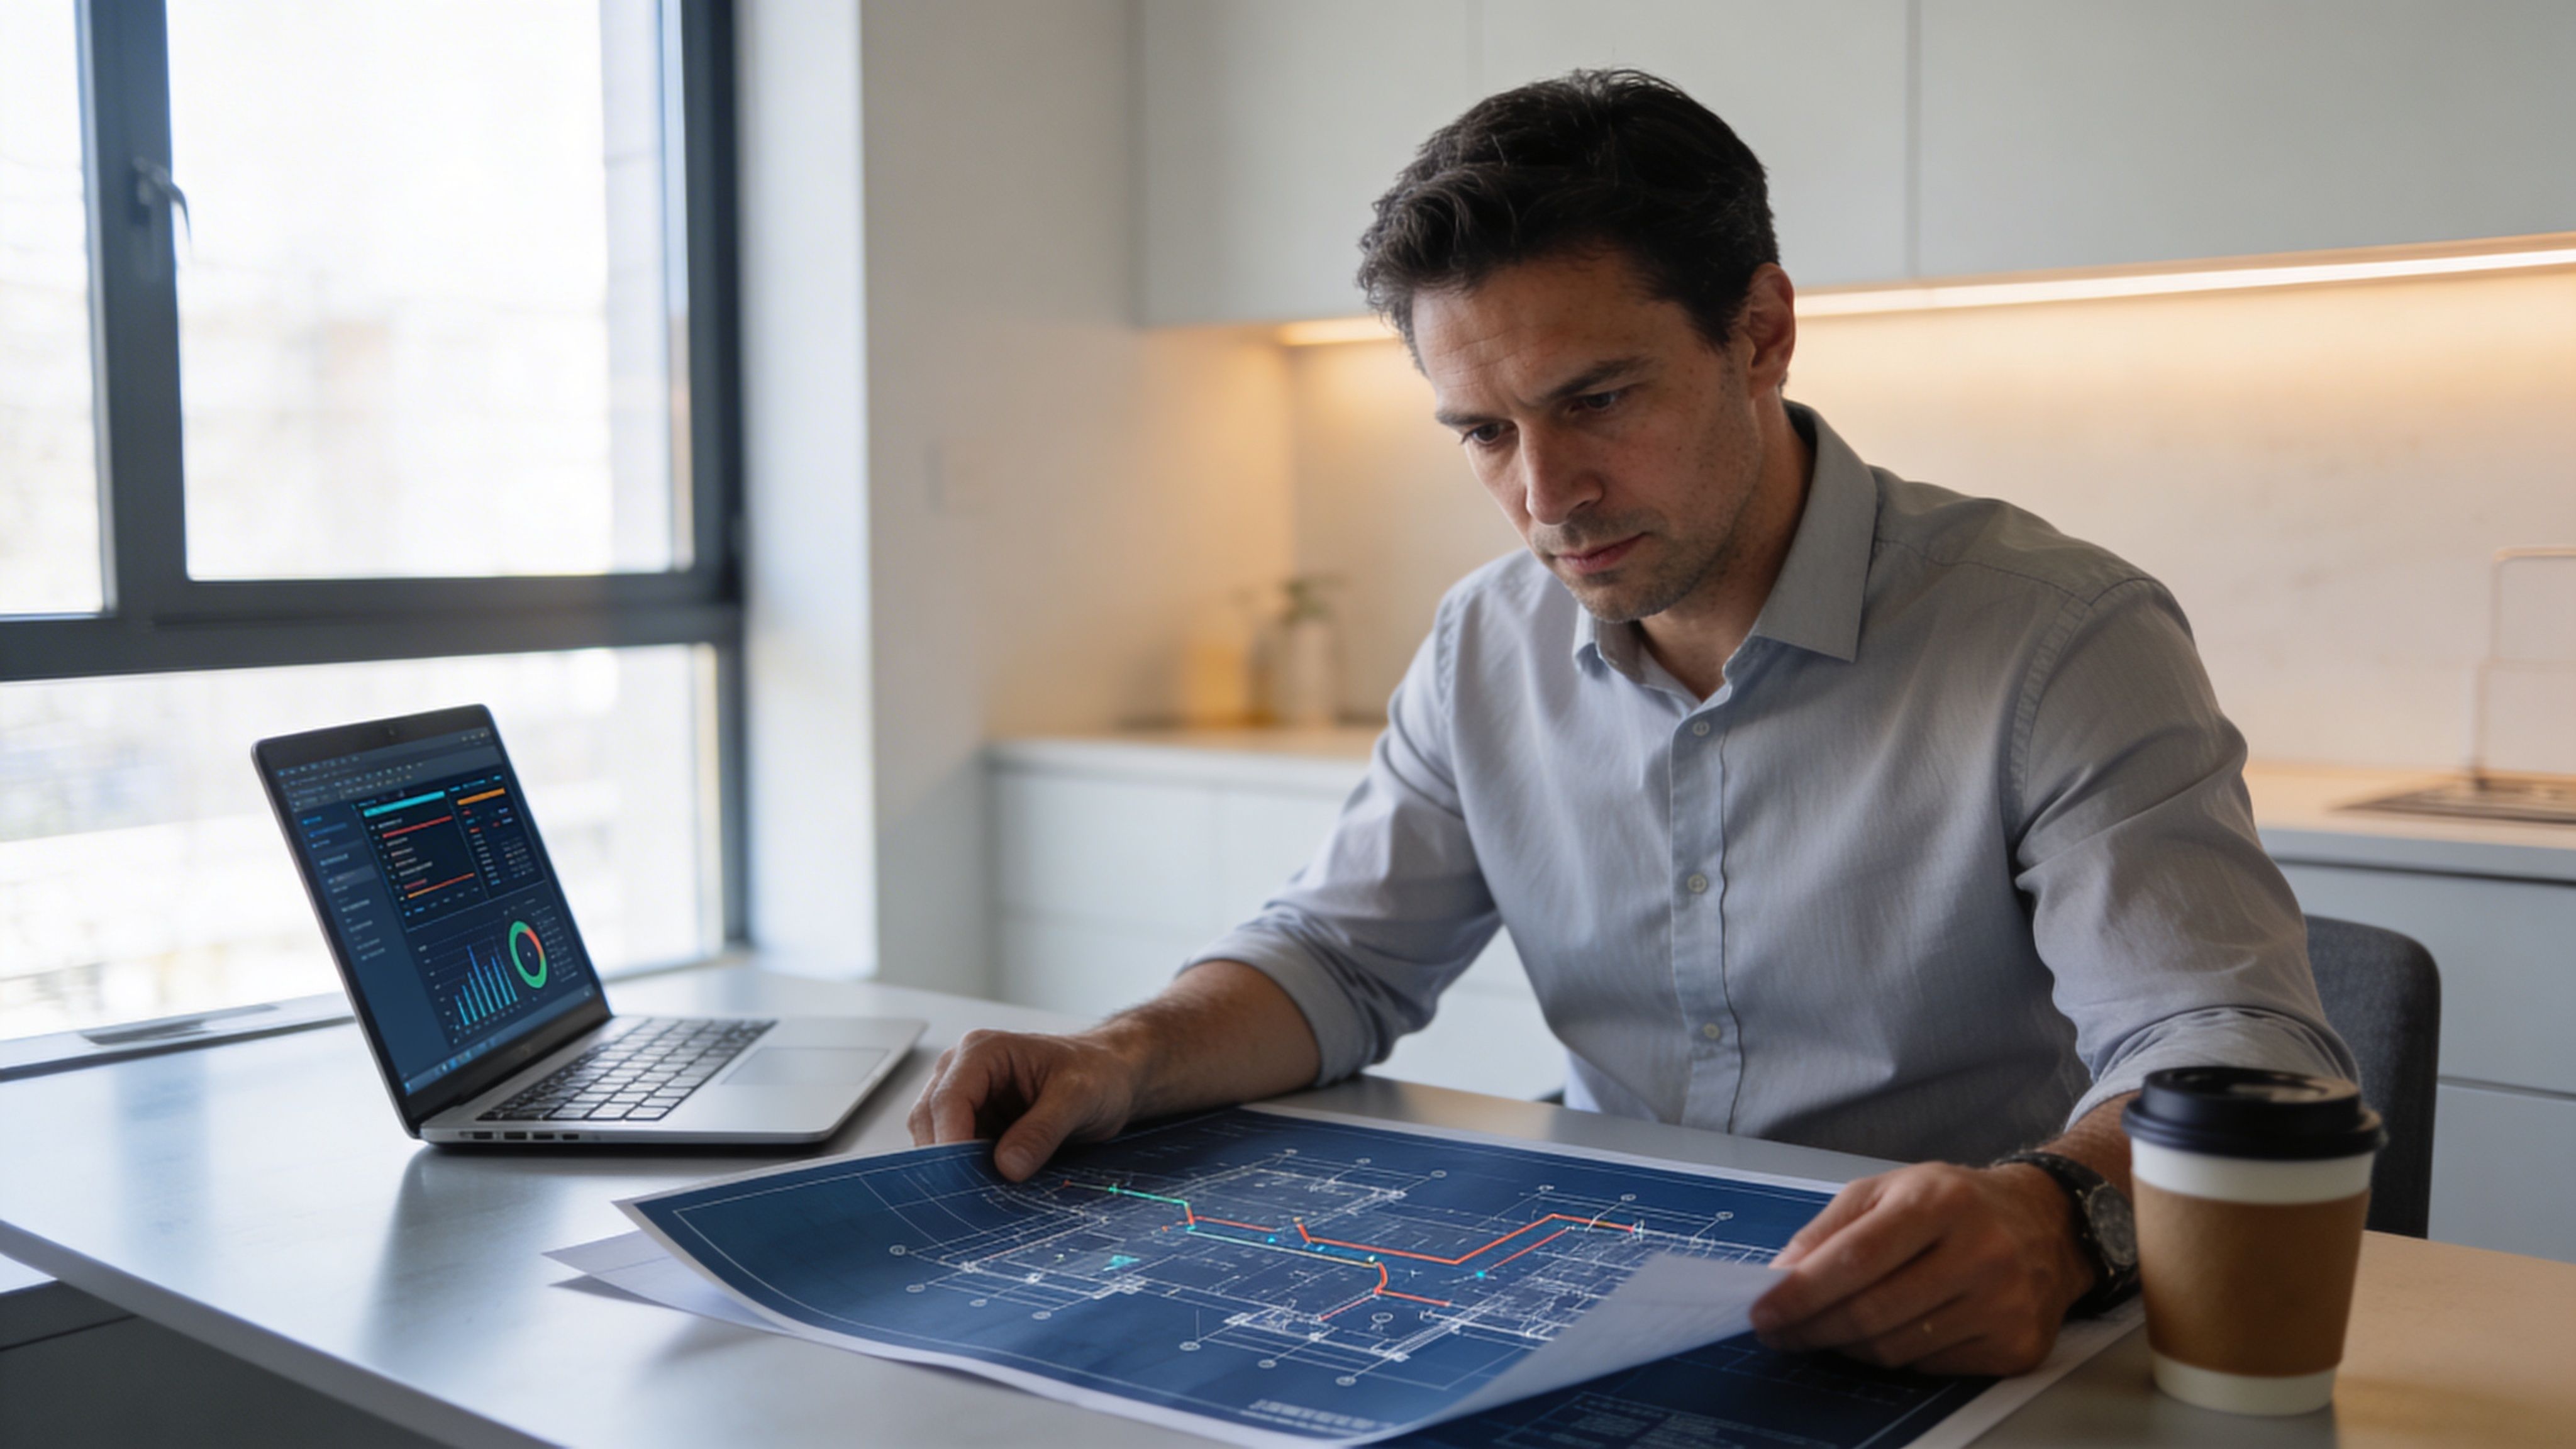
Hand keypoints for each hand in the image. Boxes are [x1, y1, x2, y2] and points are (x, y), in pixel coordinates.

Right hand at [906, 1028, 1145, 1181]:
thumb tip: (1007, 1167)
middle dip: (949, 1159)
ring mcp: (966, 1098)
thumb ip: (1043, 1130)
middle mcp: (963, 1070)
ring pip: (937, 1140)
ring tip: (989, 1191)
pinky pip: (956, 1153)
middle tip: (976, 1195)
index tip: (963, 1180)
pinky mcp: (974, 1123)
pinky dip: (969, 1172)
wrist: (1110, 1076)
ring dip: (958, 1168)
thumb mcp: (1079, 1097)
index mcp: (983, 1051)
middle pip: (930, 1121)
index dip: (950, 1142)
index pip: (948, 1100)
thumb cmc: (1097, 1072)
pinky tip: (992, 1185)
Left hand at [1746, 1162, 2090, 1375]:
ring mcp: (2004, 1304)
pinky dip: (1895, 1356)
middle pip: (1872, 1312)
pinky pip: (1930, 1368)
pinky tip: (1887, 1334)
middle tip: (1781, 1332)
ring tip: (1829, 1330)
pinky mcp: (2016, 1346)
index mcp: (1940, 1201)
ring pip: (1897, 1348)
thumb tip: (1782, 1276)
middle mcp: (1980, 1252)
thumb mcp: (1888, 1190)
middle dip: (1813, 1328)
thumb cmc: (1954, 1203)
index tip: (1763, 1312)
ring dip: (1848, 1345)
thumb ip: (1830, 1229)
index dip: (1801, 1293)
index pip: (1855, 1259)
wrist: (2048, 1224)